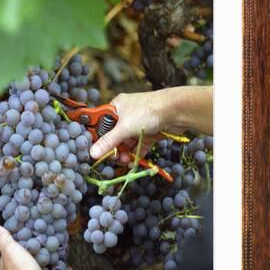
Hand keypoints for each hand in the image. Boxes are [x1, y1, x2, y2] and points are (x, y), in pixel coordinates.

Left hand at [0, 225, 57, 269]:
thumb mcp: (11, 252)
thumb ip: (3, 240)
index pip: (8, 257)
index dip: (16, 246)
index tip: (25, 237)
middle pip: (26, 266)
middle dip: (35, 256)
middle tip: (44, 244)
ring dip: (49, 265)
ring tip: (56, 253)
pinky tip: (66, 268)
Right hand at [89, 86, 212, 160]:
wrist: (177, 110)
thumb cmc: (148, 111)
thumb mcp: (124, 127)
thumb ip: (109, 141)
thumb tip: (93, 153)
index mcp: (116, 107)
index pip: (101, 123)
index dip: (98, 137)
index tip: (95, 150)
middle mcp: (126, 115)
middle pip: (114, 136)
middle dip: (113, 148)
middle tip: (113, 158)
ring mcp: (138, 124)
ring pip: (126, 142)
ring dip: (124, 153)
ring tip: (124, 161)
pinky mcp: (149, 133)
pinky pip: (138, 146)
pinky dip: (135, 154)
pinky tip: (133, 162)